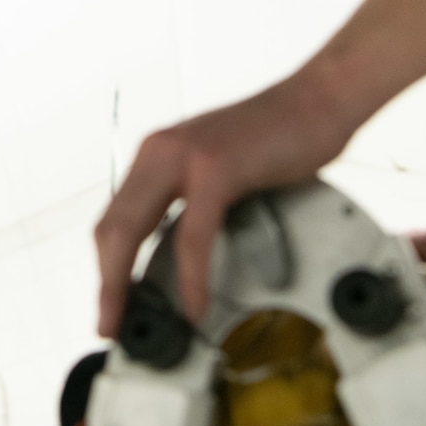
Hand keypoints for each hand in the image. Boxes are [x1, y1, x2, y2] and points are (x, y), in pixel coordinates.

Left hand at [94, 72, 356, 334]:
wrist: (320, 99)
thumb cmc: (279, 136)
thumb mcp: (218, 166)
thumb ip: (192, 198)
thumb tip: (182, 249)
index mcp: (157, 152)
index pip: (113, 218)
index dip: (105, 266)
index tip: (111, 303)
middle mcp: (160, 151)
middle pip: (110, 229)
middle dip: (105, 285)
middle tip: (110, 325)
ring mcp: (184, 158)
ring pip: (133, 232)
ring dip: (126, 286)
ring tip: (134, 324)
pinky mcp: (215, 170)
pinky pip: (191, 237)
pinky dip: (190, 277)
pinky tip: (195, 305)